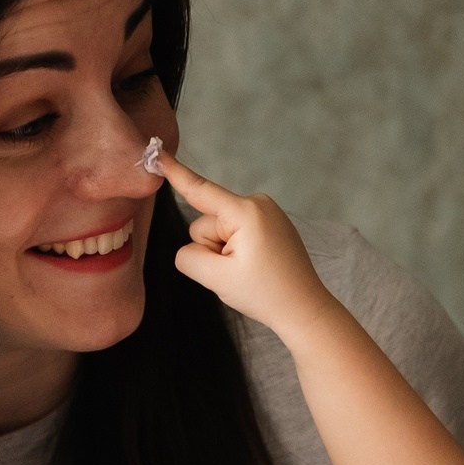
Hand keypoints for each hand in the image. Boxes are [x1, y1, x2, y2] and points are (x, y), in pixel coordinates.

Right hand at [154, 151, 344, 341]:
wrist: (304, 310)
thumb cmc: (266, 294)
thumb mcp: (217, 279)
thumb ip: (188, 257)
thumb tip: (189, 248)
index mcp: (246, 212)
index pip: (201, 190)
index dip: (176, 173)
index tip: (159, 154)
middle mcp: (258, 203)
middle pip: (206, 224)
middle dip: (213, 249)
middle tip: (238, 273)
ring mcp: (266, 211)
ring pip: (219, 231)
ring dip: (225, 253)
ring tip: (250, 272)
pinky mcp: (268, 222)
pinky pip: (235, 233)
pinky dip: (237, 251)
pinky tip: (257, 266)